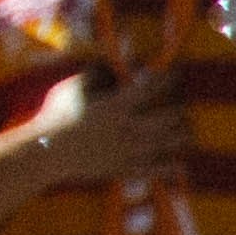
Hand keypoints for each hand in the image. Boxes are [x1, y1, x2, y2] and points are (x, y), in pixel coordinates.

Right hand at [33, 66, 192, 185]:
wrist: (48, 151)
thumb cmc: (57, 116)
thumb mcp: (72, 88)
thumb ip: (94, 75)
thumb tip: (110, 64)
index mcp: (118, 105)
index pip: (151, 88)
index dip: (167, 79)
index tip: (175, 73)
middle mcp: (130, 127)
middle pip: (170, 118)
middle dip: (180, 111)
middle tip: (182, 108)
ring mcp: (130, 150)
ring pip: (169, 143)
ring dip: (182, 137)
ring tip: (187, 133)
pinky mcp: (126, 168)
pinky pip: (157, 170)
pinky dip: (172, 167)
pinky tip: (179, 164)